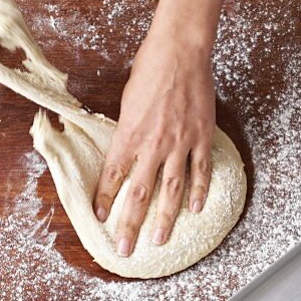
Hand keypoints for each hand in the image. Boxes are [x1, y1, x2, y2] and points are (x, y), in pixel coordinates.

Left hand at [93, 0, 218, 256]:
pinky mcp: (201, 137)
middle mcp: (153, 144)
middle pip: (139, 192)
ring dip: (164, 218)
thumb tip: (125, 152)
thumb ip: (128, 131)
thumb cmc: (149, 70)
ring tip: (158, 240)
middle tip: (125, 248)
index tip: (99, 217)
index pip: (113, 175)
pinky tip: (195, 210)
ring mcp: (180, 143)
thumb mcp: (127, 101)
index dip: (105, 198)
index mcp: (129, 134)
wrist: (180, 51)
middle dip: (130, 223)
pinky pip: (200, 171)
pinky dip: (199, 192)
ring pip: (171, 189)